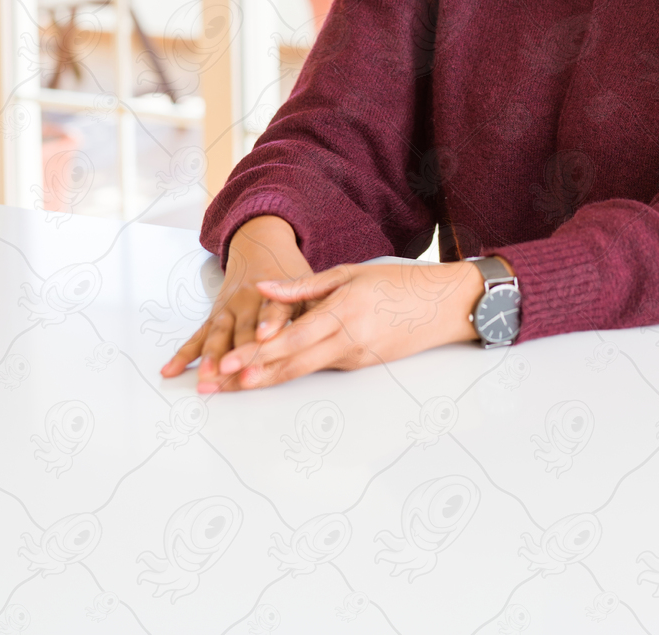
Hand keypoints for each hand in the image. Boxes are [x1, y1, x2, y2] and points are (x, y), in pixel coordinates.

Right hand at [160, 215, 311, 392]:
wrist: (261, 242)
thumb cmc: (291, 270)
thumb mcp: (308, 281)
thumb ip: (314, 304)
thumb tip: (330, 325)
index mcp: (276, 290)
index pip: (274, 309)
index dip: (270, 323)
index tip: (266, 337)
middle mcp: (249, 299)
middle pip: (242, 330)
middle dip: (236, 353)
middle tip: (230, 375)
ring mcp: (229, 307)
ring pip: (218, 333)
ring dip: (210, 356)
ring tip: (205, 378)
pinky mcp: (216, 314)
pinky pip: (199, 335)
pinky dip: (185, 352)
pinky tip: (171, 369)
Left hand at [213, 260, 485, 389]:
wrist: (444, 307)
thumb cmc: (399, 283)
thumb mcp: (350, 273)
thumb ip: (303, 286)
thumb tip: (264, 288)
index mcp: (344, 312)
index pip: (293, 339)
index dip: (258, 353)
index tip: (228, 363)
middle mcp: (348, 341)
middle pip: (290, 365)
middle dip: (249, 377)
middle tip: (215, 385)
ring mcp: (355, 358)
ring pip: (302, 372)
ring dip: (265, 379)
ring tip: (231, 385)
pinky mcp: (360, 366)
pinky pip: (321, 366)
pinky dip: (292, 370)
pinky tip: (267, 372)